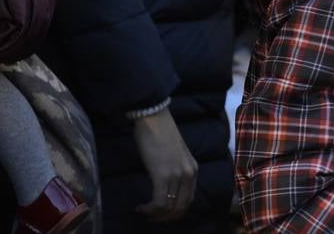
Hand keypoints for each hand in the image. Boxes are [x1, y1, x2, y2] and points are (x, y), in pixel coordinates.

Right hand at [132, 108, 197, 222]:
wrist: (152, 115)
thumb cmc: (158, 130)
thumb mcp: (172, 153)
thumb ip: (173, 169)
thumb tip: (162, 184)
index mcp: (193, 169)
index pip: (189, 200)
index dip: (175, 210)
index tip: (160, 212)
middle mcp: (189, 174)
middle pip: (181, 207)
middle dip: (166, 217)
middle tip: (151, 218)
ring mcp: (177, 175)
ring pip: (170, 207)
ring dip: (156, 215)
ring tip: (144, 213)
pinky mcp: (163, 175)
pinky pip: (160, 202)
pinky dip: (150, 209)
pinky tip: (141, 207)